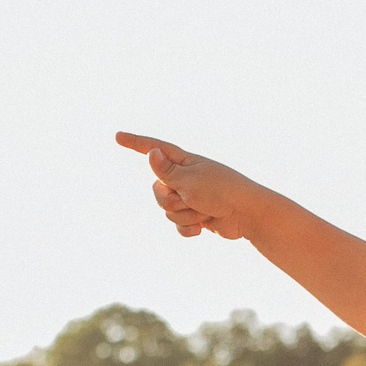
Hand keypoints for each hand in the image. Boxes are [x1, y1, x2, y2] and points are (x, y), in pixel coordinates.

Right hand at [114, 133, 269, 240]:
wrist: (247, 215)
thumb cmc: (221, 191)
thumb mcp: (189, 180)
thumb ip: (166, 170)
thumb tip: (151, 151)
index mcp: (184, 162)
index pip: (154, 149)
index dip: (135, 143)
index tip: (117, 137)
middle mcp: (185, 177)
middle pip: (157, 191)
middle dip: (170, 200)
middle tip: (191, 198)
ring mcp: (190, 197)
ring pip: (167, 211)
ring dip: (184, 215)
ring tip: (204, 210)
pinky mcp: (195, 216)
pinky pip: (177, 225)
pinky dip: (188, 228)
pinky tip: (204, 226)